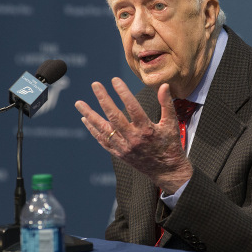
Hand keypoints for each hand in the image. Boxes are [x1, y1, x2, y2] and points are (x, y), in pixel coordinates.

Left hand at [74, 77, 192, 193]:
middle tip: (95, 85)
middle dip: (103, 99)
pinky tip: (86, 119)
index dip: (123, 92)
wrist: (167, 172)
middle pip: (114, 116)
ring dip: (90, 115)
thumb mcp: (171, 124)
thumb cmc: (171, 146)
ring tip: (79, 103)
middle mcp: (133, 139)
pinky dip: (93, 130)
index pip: (132, 107)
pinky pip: (103, 141)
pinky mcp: (119, 154)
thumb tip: (164, 85)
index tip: (114, 80)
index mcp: (147, 130)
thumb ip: (166, 104)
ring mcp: (124, 147)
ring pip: (103, 129)